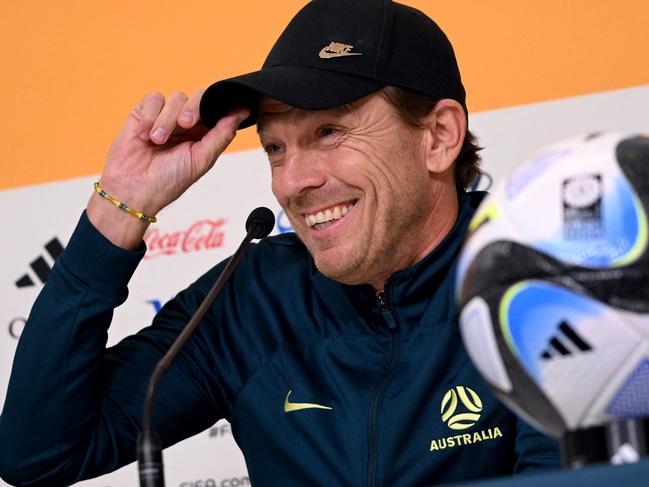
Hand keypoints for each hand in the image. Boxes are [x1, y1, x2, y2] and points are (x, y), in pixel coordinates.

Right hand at [87, 90, 248, 248]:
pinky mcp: (143, 113)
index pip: (216, 110)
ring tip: (157, 141)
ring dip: (167, 119)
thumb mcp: (201, 159)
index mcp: (203, 135)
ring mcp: (165, 118)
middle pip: (199, 97)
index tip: (217, 111)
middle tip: (185, 124)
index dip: (218, 106)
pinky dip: (150, 115)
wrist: (133, 189)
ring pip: (176, 98)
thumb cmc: (168, 181)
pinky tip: (145, 134)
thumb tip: (242, 112)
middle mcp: (186, 124)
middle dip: (194, 108)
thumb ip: (221, 134)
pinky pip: (153, 98)